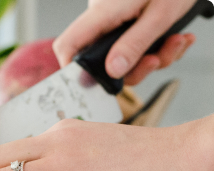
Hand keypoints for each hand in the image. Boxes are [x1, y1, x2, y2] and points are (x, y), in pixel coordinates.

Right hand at [53, 0, 196, 84]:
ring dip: (154, 58)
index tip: (92, 85)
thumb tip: (113, 71)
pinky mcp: (128, 24)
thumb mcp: (160, 14)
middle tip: (157, 60)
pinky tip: (175, 38)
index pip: (68, 45)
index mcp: (103, 12)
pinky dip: (158, 49)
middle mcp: (103, 19)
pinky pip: (135, 48)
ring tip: (176, 41)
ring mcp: (115, 22)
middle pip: (102, 61)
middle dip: (135, 69)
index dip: (72, 69)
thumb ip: (135, 43)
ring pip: (123, 58)